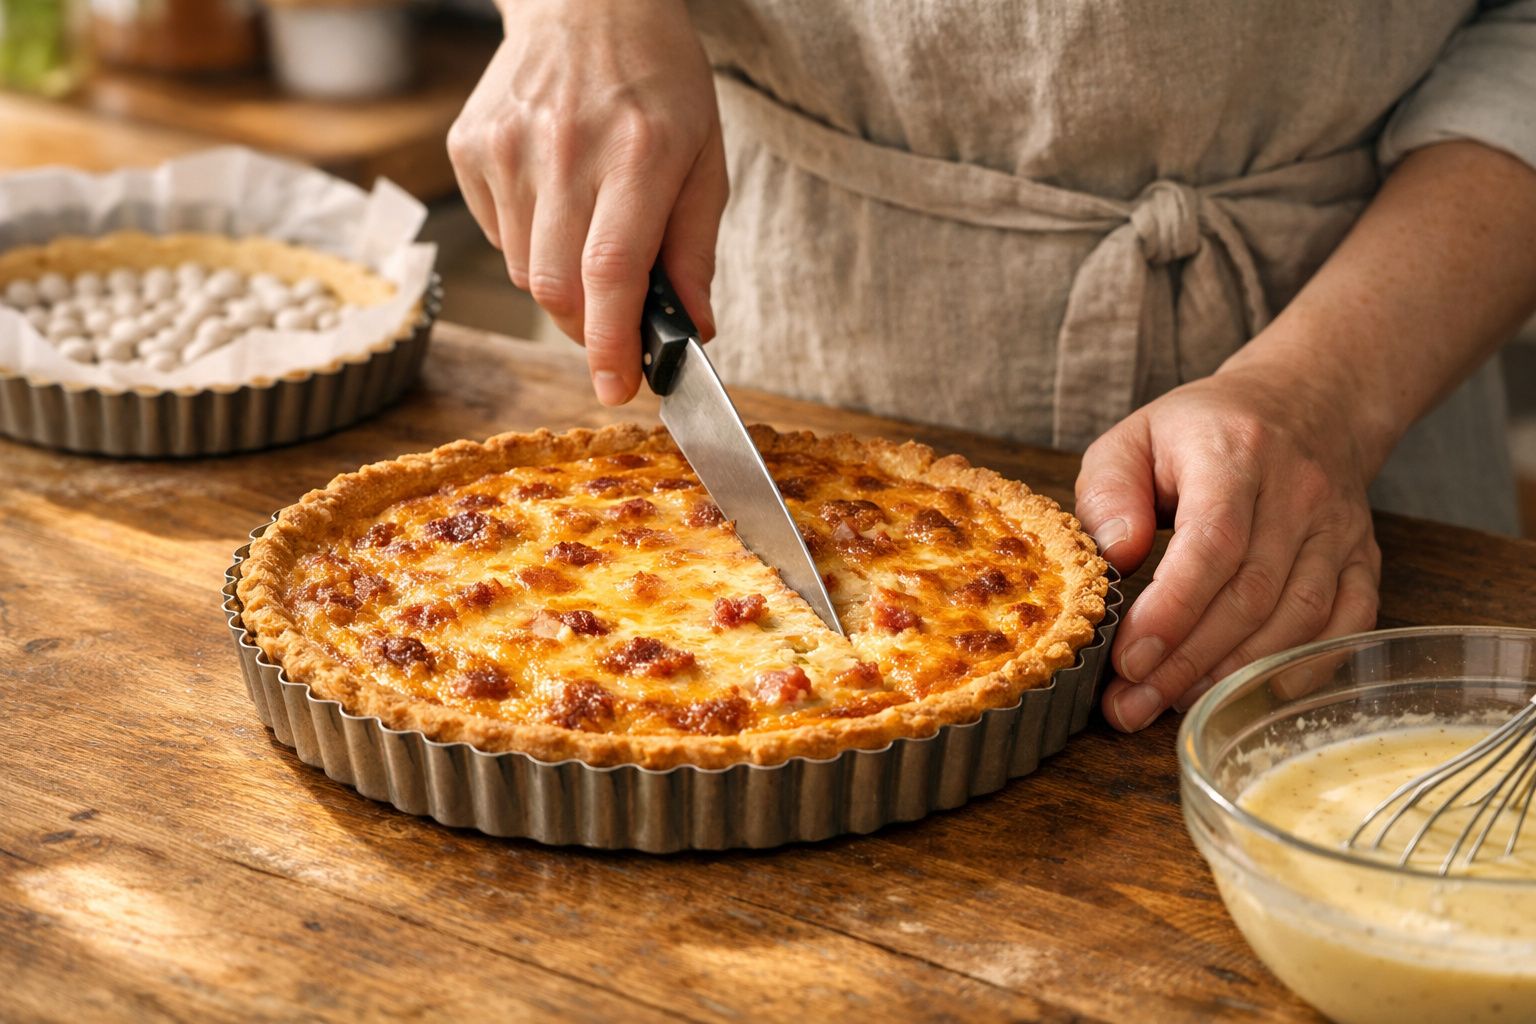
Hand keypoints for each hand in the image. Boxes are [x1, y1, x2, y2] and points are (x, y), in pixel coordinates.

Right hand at [448, 0, 726, 404]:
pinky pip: (498, 240)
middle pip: (557, 288)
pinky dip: (530, 247)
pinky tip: (556, 201)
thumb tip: (694, 331)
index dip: (610, 343)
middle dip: (589, 329)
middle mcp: (564, 150)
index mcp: (637, 153)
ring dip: (561, 284)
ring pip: (524, 273)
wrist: (584, 2)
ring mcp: (506, 149)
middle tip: (616, 325)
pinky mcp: (469, 150)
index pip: (611, 272)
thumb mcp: (705, 157)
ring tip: (590, 233)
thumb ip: (695, 250)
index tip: (617, 387)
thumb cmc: (658, 82)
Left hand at [1073, 356, 1383, 731]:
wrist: (1306, 402)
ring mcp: (1340, 530)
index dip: (1173, 609)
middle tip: (1129, 704)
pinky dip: (1300, 668)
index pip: (1212, 544)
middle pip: (1250, 595)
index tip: (1127, 658)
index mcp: (1237, 455)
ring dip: (1232, 675)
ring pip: (1296, 619)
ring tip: (1169, 705)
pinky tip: (1249, 695)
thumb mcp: (1135, 438)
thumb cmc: (1203, 430)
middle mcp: (1300, 494)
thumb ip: (1109, 491)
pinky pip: (1347, 625)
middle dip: (1185, 661)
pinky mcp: (1364, 560)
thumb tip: (1116, 556)